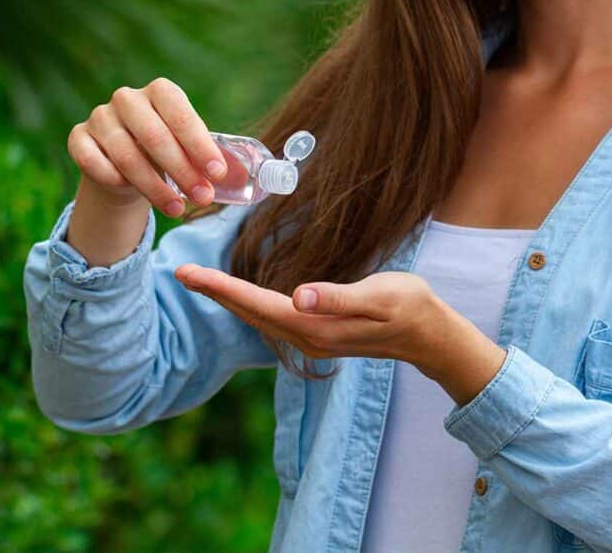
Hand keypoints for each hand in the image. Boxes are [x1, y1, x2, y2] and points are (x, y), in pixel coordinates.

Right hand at [66, 78, 228, 215]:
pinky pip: (94, 163)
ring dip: (155, 187)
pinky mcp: (78, 138)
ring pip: (127, 156)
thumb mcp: (190, 151)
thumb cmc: (166, 153)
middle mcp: (127, 98)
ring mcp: (100, 117)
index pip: (181, 113)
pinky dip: (116, 181)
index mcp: (160, 92)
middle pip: (155, 136)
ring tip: (178, 209)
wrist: (123, 165)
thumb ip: (212, 160)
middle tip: (202, 198)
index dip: (199, 145)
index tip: (217, 173)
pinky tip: (134, 196)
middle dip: (182, 171)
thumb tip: (242, 176)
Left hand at [174, 263, 509, 405]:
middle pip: (249, 312)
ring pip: (257, 317)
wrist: (430, 336)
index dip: (222, 288)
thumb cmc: (409, 308)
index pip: (258, 304)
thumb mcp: (380, 296)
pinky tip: (239, 295)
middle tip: (180, 272)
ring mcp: (310, 338)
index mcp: (315, 326)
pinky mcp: (317, 333)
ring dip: (227, 299)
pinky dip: (248, 304)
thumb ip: (338, 298)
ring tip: (200, 281)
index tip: (191, 274)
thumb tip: (298, 296)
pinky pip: (271, 318)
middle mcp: (306, 336)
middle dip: (214, 293)